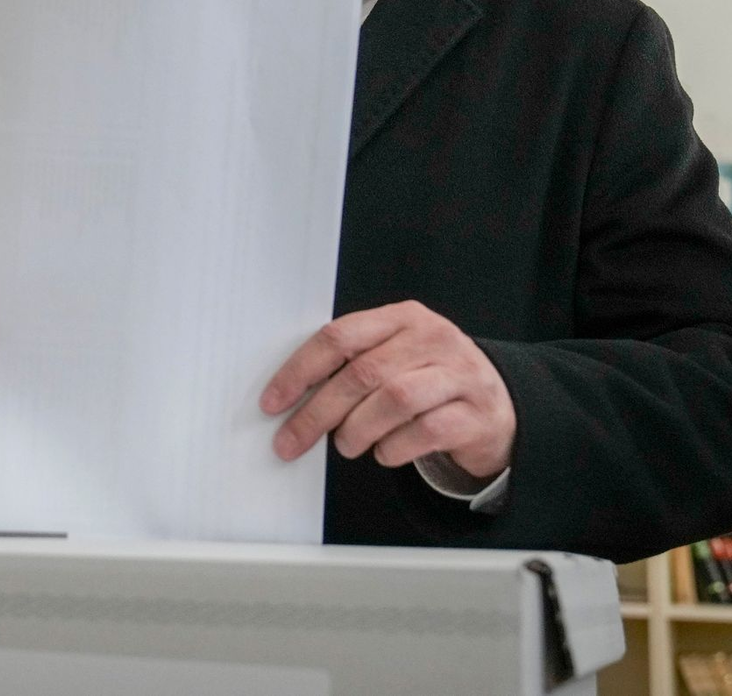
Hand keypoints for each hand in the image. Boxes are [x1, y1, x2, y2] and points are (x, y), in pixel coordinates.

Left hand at [260, 300, 514, 479]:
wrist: (498, 404)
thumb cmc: (429, 379)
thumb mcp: (395, 356)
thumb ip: (353, 363)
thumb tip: (292, 397)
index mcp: (402, 317)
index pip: (340, 336)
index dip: (300, 369)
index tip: (273, 401)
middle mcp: (433, 338)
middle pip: (362, 373)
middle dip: (318, 411)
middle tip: (292, 440)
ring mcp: (459, 374)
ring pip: (394, 400)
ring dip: (357, 429)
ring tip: (345, 445)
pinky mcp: (476, 414)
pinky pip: (426, 432)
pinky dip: (395, 448)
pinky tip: (384, 453)